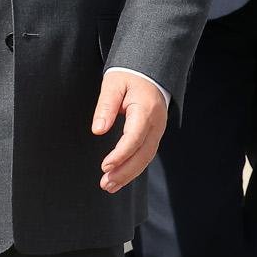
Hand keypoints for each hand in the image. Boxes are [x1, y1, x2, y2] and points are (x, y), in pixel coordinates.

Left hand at [93, 71, 168, 193]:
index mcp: (146, 109)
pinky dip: (133, 168)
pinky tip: (119, 178)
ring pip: (146, 158)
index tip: (104, 166)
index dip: (120, 154)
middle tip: (105, 183)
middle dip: (124, 171)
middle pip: (143, 153)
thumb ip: (105, 106)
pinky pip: (146, 155)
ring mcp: (158, 129)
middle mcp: (157, 122)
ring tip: (109, 186)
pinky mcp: (154, 134)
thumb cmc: (129, 75)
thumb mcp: (113, 84)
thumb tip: (98, 131)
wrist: (149, 70)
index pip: (135, 138)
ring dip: (128, 174)